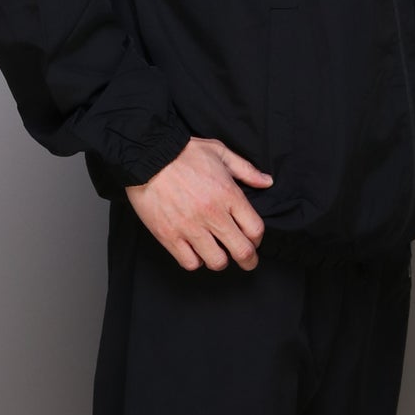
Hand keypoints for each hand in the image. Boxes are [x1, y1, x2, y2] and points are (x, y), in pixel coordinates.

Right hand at [126, 136, 271, 271]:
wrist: (147, 156)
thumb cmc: (183, 152)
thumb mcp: (220, 152)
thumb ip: (246, 169)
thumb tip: (267, 182)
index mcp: (228, 194)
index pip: (255, 229)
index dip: (257, 239)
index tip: (253, 240)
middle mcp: (212, 214)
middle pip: (241, 251)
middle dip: (249, 261)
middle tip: (247, 262)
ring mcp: (190, 227)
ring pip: (216, 262)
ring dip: (220, 261)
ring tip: (217, 254)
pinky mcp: (169, 235)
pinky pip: (189, 262)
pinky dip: (195, 261)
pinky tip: (195, 251)